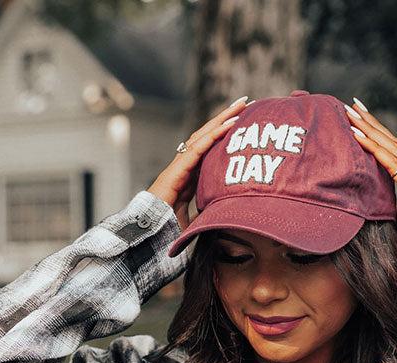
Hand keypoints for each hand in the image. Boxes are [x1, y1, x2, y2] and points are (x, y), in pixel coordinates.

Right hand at [147, 96, 250, 231]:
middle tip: (247, 102)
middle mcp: (187, 162)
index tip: (242, 123)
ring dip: (224, 117)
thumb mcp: (192, 218)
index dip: (224, 134)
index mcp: (190, 172)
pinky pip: (202, 144)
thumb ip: (203, 216)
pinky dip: (217, 132)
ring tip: (242, 104)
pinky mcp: (181, 165)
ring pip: (206, 133)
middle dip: (227, 116)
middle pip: (209, 133)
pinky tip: (232, 122)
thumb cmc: (166, 222)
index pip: (209, 146)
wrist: (150, 225)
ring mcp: (183, 161)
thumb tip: (219, 221)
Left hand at [345, 99, 396, 280]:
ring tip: (351, 112)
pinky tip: (358, 136)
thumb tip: (388, 215)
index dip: (378, 139)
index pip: (394, 157)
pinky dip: (374, 148)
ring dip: (370, 128)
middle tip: (352, 106)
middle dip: (372, 124)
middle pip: (391, 144)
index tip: (360, 125)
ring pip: (390, 148)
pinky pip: (392, 165)